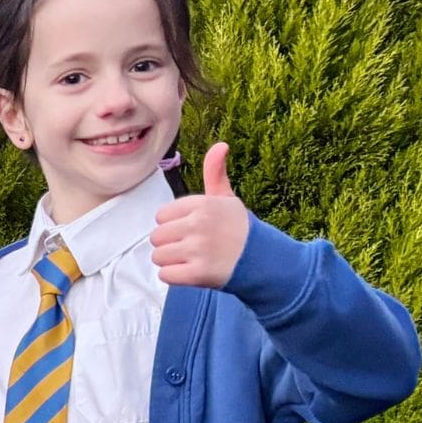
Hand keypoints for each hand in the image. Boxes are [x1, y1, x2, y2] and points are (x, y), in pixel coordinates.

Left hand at [150, 142, 250, 287]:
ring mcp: (199, 250)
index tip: (194, 229)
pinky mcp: (199, 274)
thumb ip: (215, 173)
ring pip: (158, 257)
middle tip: (194, 248)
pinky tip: (193, 272)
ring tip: (193, 260)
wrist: (265, 261)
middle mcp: (199, 224)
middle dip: (171, 244)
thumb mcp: (227, 198)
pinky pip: (165, 275)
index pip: (161, 216)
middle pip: (156, 237)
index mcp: (203, 204)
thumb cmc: (239, 229)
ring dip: (172, 262)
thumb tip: (221, 144)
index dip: (174, 225)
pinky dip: (175, 277)